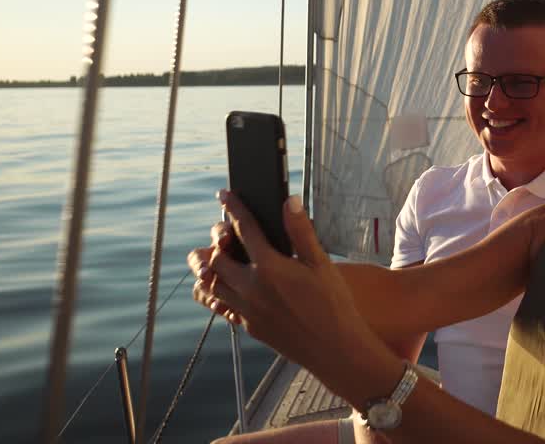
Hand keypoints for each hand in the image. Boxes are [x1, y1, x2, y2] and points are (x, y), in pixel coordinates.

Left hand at [188, 190, 388, 400]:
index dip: (232, 208)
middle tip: (223, 232)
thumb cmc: (333, 305)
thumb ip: (301, 232)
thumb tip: (289, 202)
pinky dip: (218, 294)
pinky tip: (225, 288)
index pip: (243, 229)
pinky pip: (222, 307)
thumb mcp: (322, 263)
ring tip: (215, 257)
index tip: (224, 195)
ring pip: (213, 285)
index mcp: (270, 267)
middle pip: (216, 259)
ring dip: (211, 269)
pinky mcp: (249, 326)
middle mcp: (252, 288)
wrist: (334, 350)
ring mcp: (247, 310)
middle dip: (215, 241)